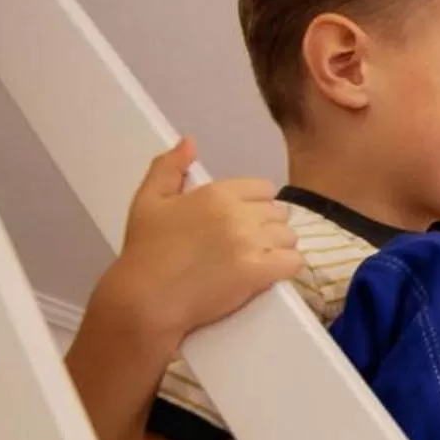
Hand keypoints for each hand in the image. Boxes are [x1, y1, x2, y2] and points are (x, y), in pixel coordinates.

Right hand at [93, 138, 299, 350]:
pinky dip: (285, 267)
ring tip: (256, 258)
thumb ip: (169, 167)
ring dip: (278, 247)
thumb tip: (189, 142)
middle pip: (279, 213)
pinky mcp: (259, 273)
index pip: (264, 189)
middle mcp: (239, 215)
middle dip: (267, 226)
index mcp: (217, 194)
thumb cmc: (146, 250)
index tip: (243, 219)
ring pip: (289, 237)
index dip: (257, 204)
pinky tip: (268, 272)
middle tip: (247, 243)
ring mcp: (251, 244)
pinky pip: (293, 262)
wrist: (147, 298)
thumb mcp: (149, 200)